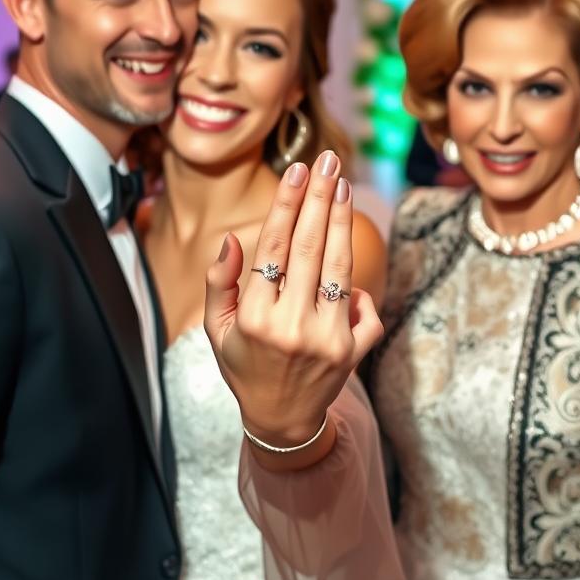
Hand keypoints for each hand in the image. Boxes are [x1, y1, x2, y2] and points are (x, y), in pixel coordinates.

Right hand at [204, 150, 383, 454]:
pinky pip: (362, 303)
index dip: (287, 204)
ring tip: (343, 184)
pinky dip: (354, 281)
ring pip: (338, 266)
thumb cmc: (246, 365)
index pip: (274, 247)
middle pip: (311, 247)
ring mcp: (326, 340)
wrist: (282, 419)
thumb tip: (232, 239)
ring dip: (342, 221)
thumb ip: (220, 284)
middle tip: (328, 161)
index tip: (296, 170)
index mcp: (254, 318)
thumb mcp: (218, 329)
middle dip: (320, 198)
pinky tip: (345, 255)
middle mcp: (291, 327)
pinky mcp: (353, 351)